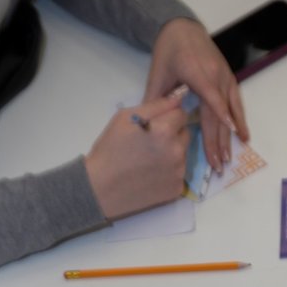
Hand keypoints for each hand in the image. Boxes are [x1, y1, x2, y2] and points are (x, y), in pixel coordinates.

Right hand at [85, 98, 187, 220]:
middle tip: (150, 143)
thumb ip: (156, 105)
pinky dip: (169, 172)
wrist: (101, 189)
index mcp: (165, 130)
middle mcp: (177, 151)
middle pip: (185, 134)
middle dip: (172, 134)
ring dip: (172, 153)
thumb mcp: (125, 117)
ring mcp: (179, 172)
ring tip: (148, 160)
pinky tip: (151, 174)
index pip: (181, 113)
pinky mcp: (176, 189)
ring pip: (183, 154)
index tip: (154, 124)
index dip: (167, 116)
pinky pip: (178, 173)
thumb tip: (179, 97)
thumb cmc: (110, 149)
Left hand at [145, 18, 248, 172]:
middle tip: (218, 164)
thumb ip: (155, 99)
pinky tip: (244, 137)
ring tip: (229, 158)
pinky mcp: (229, 78)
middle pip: (219, 112)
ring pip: (230, 111)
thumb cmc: (168, 51)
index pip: (210, 98)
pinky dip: (240, 121)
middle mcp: (215, 74)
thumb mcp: (157, 73)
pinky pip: (237, 103)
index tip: (223, 139)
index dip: (218, 118)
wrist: (183, 28)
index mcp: (196, 71)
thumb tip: (149, 126)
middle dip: (219, 141)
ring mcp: (225, 77)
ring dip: (229, 137)